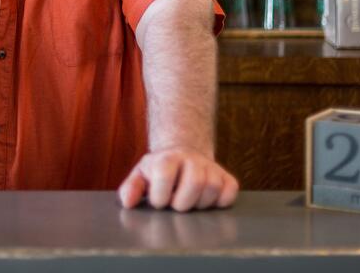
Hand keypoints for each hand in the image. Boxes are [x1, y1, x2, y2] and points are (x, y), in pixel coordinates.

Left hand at [117, 148, 238, 211]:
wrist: (180, 155)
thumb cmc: (158, 172)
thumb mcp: (141, 176)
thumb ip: (131, 188)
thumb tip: (128, 202)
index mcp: (167, 158)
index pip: (165, 175)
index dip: (160, 196)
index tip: (158, 202)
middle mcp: (191, 158)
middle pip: (195, 182)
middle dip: (183, 203)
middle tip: (175, 205)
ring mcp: (210, 167)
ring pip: (213, 187)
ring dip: (200, 204)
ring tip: (189, 203)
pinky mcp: (226, 176)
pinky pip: (230, 191)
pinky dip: (221, 201)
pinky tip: (207, 201)